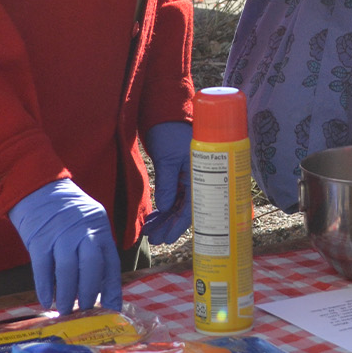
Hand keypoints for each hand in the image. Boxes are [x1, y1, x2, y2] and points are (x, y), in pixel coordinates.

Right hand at [8, 179, 121, 312]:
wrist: (38, 188)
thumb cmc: (66, 213)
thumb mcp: (88, 224)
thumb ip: (94, 250)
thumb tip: (97, 290)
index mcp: (100, 227)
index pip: (111, 262)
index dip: (112, 289)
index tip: (111, 311)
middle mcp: (83, 230)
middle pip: (92, 265)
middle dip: (89, 292)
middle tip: (85, 312)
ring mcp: (61, 233)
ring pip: (68, 269)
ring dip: (67, 294)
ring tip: (66, 311)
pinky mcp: (39, 238)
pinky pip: (43, 267)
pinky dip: (45, 288)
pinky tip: (47, 301)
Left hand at [141, 120, 192, 245]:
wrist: (164, 113)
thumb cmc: (170, 132)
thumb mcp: (167, 158)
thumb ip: (167, 183)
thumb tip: (164, 207)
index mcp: (202, 174)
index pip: (193, 206)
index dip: (180, 224)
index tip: (168, 238)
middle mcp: (197, 179)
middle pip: (185, 209)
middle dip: (169, 225)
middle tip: (155, 239)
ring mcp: (187, 178)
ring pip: (176, 205)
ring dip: (164, 219)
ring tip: (149, 231)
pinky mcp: (177, 176)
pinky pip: (171, 197)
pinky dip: (162, 208)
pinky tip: (152, 218)